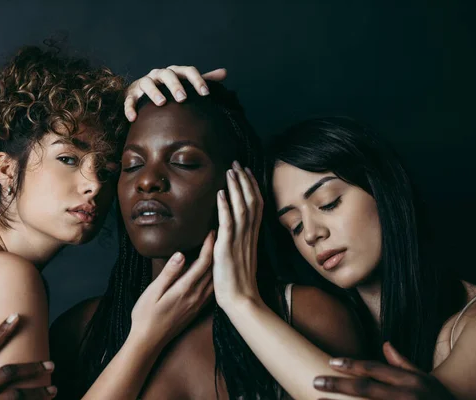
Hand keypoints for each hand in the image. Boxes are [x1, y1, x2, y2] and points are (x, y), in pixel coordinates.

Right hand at [124, 65, 226, 120]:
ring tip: (162, 103)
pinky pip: (129, 100)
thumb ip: (203, 79)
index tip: (206, 94)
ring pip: (148, 83)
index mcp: (174, 72)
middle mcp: (159, 74)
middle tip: (183, 98)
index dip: (197, 81)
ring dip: (154, 92)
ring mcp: (144, 83)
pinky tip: (134, 118)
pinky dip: (130, 107)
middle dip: (175, 85)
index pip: (188, 71)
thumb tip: (225, 73)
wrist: (142, 90)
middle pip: (167, 74)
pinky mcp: (131, 94)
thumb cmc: (169, 88)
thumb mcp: (186, 83)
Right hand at [130, 231, 214, 346]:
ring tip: (220, 249)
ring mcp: (198, 304)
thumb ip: (168, 273)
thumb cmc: (146, 315)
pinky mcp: (197, 309)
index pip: (204, 263)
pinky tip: (215, 272)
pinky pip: (212, 290)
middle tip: (220, 235)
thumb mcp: (153, 292)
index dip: (209, 245)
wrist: (149, 342)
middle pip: (214, 270)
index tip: (211, 231)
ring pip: (215, 280)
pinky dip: (216, 277)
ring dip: (219, 264)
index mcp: (185, 289)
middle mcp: (196, 296)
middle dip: (218, 251)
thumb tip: (181, 254)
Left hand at [212, 161, 263, 309]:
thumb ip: (237, 241)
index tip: (246, 171)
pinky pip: (228, 224)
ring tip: (230, 171)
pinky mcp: (228, 249)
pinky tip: (220, 193)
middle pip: (251, 202)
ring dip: (236, 188)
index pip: (255, 206)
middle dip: (244, 181)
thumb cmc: (238, 283)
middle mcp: (248, 236)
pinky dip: (224, 207)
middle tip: (238, 163)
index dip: (251, 187)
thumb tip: (228, 228)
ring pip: (241, 208)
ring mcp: (239, 241)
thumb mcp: (240, 257)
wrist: (241, 301)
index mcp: (252, 237)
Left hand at [313, 342, 454, 398]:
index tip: (331, 362)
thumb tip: (386, 344)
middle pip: (365, 389)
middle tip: (315, 381)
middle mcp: (404, 396)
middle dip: (338, 385)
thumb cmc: (435, 397)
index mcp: (409, 381)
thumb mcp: (423, 378)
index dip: (352, 365)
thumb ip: (402, 363)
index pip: (375, 370)